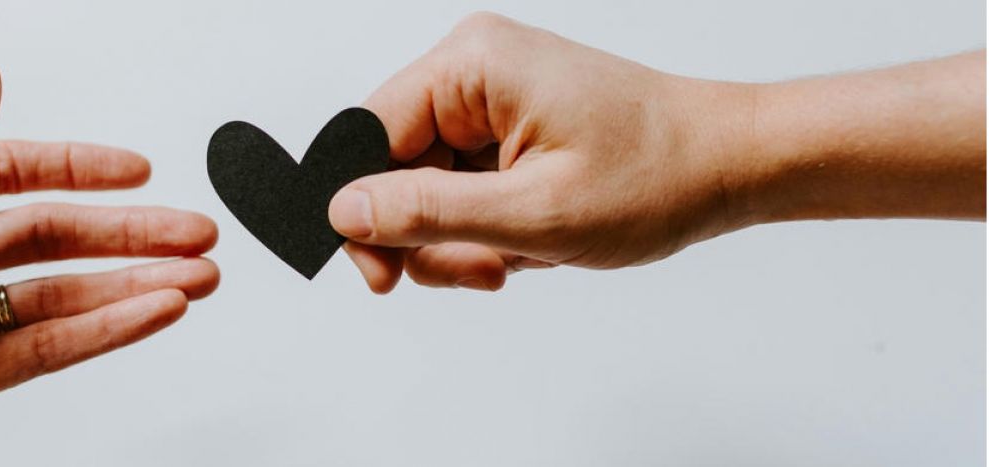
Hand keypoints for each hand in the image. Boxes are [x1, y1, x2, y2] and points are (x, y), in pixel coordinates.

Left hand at [0, 59, 218, 464]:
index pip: (11, 174)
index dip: (79, 170)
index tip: (138, 172)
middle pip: (52, 237)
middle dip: (130, 234)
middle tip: (193, 233)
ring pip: (62, 297)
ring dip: (133, 286)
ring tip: (195, 278)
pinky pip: (47, 350)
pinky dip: (106, 332)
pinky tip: (149, 313)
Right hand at [329, 13, 984, 292]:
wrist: (729, 165)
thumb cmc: (656, 176)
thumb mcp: (533, 214)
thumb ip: (427, 213)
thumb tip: (343, 212)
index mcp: (471, 65)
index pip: (365, 136)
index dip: (362, 212)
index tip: (381, 275)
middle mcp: (474, 69)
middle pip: (393, 167)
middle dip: (428, 235)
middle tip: (481, 271)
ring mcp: (491, 96)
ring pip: (426, 187)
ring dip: (461, 239)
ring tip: (518, 258)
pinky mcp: (507, 124)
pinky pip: (461, 186)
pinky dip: (484, 227)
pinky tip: (528, 242)